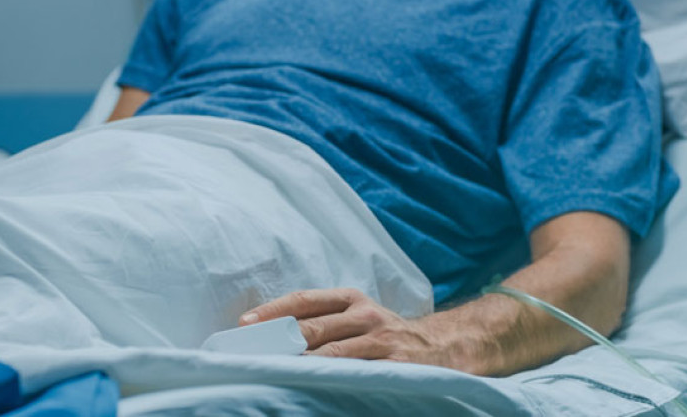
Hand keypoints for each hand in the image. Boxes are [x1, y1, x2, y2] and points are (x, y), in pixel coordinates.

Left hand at [239, 288, 439, 363]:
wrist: (441, 346)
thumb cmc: (383, 332)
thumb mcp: (357, 315)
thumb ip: (323, 320)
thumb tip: (271, 333)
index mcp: (350, 298)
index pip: (304, 300)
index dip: (273, 310)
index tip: (245, 323)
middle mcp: (365, 315)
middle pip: (314, 327)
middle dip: (280, 340)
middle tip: (252, 352)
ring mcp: (381, 341)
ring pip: (333, 354)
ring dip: (302, 364)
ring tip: (274, 372)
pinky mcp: (395, 366)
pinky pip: (357, 375)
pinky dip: (333, 380)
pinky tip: (312, 388)